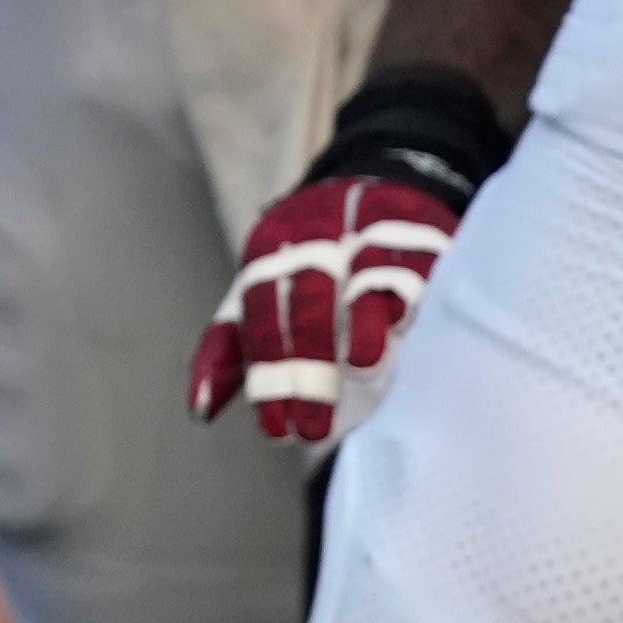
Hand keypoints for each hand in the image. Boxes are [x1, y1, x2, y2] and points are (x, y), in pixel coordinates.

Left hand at [187, 169, 463, 446]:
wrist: (368, 192)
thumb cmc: (306, 266)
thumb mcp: (260, 297)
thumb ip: (231, 350)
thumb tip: (200, 410)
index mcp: (267, 255)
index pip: (261, 314)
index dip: (268, 371)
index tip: (278, 429)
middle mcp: (316, 239)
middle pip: (309, 300)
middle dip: (309, 364)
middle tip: (315, 427)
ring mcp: (371, 234)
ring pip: (366, 277)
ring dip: (364, 323)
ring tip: (362, 368)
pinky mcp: (423, 237)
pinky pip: (421, 264)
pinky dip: (412, 294)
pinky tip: (407, 327)